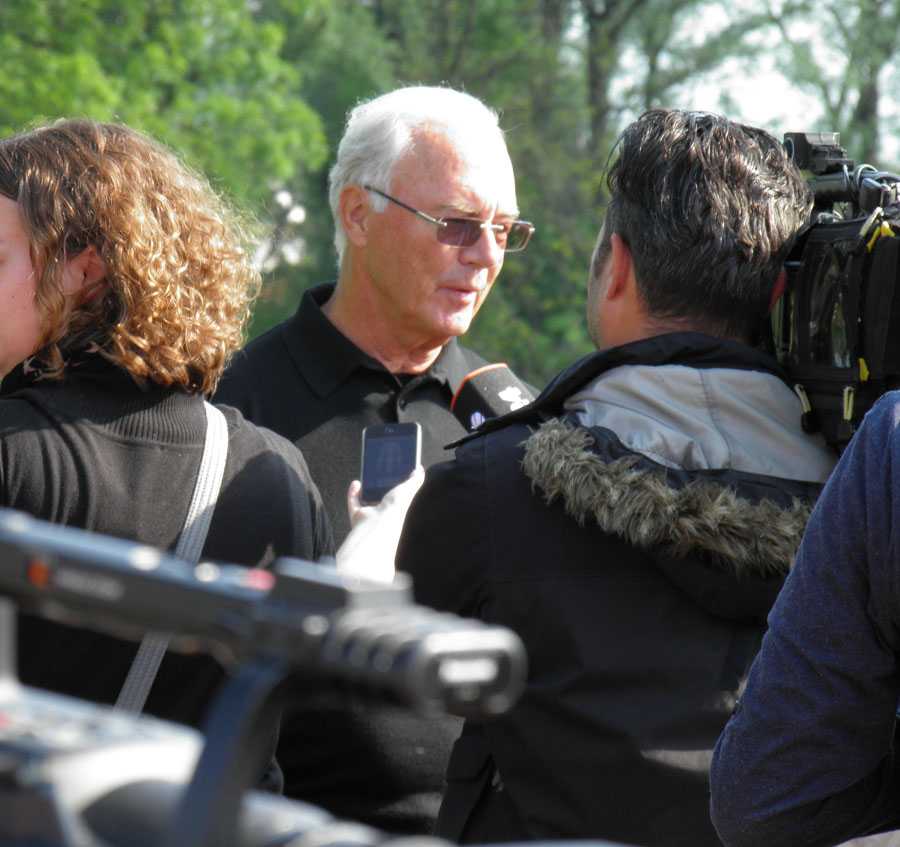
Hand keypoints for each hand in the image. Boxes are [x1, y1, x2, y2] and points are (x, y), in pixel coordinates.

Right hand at [336, 466, 425, 583]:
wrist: (379, 521)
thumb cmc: (396, 507)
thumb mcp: (409, 489)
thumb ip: (415, 479)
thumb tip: (420, 469)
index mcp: (397, 506)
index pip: (397, 493)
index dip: (395, 483)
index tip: (391, 471)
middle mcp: (384, 511)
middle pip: (381, 496)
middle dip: (378, 485)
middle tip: (377, 472)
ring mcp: (370, 514)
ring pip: (366, 499)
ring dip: (365, 488)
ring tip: (366, 476)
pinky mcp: (358, 514)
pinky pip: (353, 501)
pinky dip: (353, 492)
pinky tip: (356, 482)